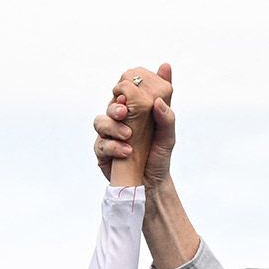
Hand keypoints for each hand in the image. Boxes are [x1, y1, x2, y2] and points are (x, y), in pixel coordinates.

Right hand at [94, 64, 173, 187]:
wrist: (151, 183)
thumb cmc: (158, 156)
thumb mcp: (168, 137)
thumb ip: (167, 116)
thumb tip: (158, 101)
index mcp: (136, 110)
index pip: (128, 89)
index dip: (128, 86)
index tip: (134, 88)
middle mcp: (120, 119)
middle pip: (111, 103)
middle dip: (116, 105)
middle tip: (124, 111)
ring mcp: (109, 134)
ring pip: (101, 121)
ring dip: (113, 126)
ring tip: (128, 135)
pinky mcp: (102, 150)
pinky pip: (101, 144)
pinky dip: (113, 146)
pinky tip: (127, 151)